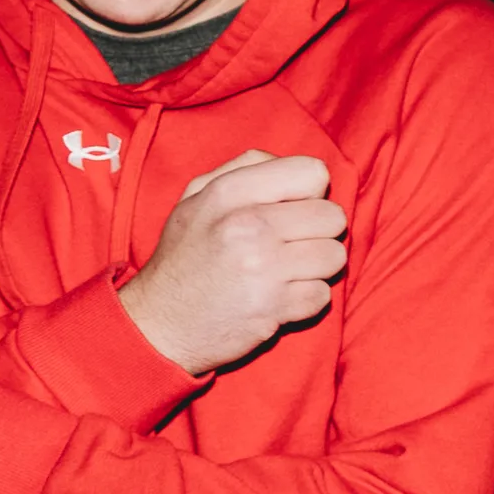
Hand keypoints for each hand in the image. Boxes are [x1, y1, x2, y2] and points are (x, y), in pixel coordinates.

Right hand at [118, 150, 348, 375]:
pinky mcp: (273, 308)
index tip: (289, 210)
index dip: (309, 193)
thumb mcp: (197, 197)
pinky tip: (277, 298)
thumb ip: (245, 168)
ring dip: (316, 268)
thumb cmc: (185, 257)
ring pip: (335, 256)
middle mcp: (248, 226)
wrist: (158, 325)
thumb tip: (299, 168)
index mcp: (230, 192)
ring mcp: (262, 269)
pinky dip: (305, 300)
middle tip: (289, 245)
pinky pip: (323, 295)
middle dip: (318, 232)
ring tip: (284, 272)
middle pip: (333, 216)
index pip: (313, 172)